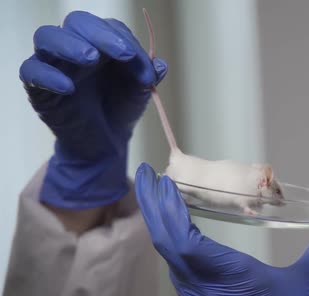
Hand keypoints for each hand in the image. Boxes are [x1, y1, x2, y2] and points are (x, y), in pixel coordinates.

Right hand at [20, 11, 167, 208]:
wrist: (105, 143)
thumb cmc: (120, 109)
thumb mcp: (139, 92)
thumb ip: (148, 75)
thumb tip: (160, 64)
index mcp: (102, 43)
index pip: (108, 27)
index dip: (123, 39)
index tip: (136, 59)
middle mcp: (76, 47)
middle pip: (77, 23)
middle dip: (99, 34)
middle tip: (122, 54)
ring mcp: (54, 64)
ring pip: (47, 37)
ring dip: (69, 44)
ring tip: (90, 59)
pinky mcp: (38, 87)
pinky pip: (31, 71)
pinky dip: (47, 75)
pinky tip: (68, 88)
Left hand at [134, 163, 308, 295]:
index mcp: (229, 277)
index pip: (183, 240)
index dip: (167, 209)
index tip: (160, 182)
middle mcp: (203, 290)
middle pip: (166, 242)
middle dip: (153, 206)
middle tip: (145, 175)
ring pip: (168, 257)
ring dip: (160, 223)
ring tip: (159, 193)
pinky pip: (176, 269)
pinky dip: (170, 242)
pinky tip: (174, 227)